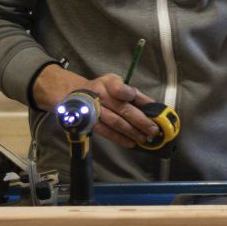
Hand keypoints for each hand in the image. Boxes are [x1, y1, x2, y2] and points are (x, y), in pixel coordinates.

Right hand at [33, 65, 157, 148]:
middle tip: (153, 130)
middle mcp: (100, 95)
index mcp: (108, 83)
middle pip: (123, 109)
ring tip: (145, 138)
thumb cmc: (101, 89)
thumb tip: (152, 106)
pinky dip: (120, 138)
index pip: (121, 89)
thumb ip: (132, 92)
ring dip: (132, 132)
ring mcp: (94, 110)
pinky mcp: (90, 122)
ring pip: (116, 122)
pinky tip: (131, 142)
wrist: (73, 94)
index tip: (146, 105)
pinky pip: (106, 132)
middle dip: (141, 121)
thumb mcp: (115, 83)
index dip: (131, 96)